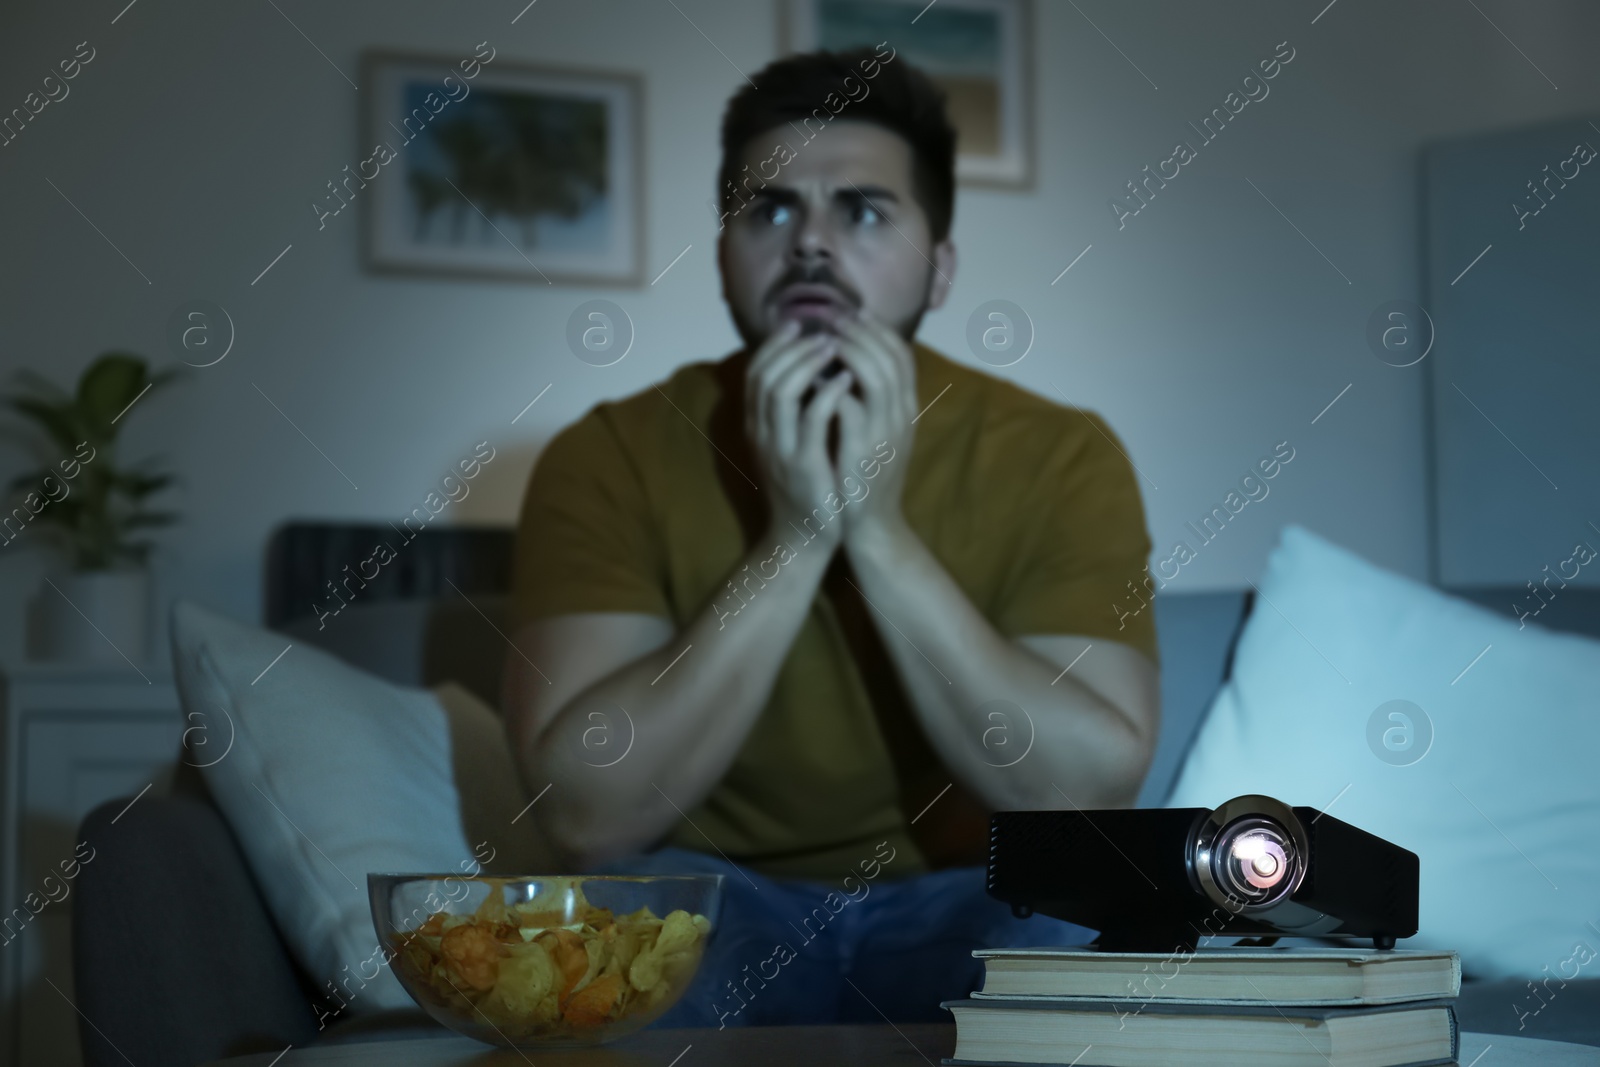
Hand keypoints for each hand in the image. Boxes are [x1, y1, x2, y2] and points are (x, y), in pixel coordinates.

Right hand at [744, 317, 855, 542]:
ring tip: (832, 346)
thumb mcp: (792, 446)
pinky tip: (846, 379)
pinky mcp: (803, 465)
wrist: (804, 539)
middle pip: (763, 374)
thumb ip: (792, 413)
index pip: (755, 372)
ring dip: (807, 362)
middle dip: (791, 346)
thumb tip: (806, 372)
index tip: (798, 323)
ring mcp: (780, 449)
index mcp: (759, 427)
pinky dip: (828, 393)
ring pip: (781, 390)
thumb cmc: (806, 489)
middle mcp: (762, 434)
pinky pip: (812, 420)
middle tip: (821, 330)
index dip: (775, 344)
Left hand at [833, 310, 915, 544]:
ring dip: (847, 351)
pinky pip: (849, 408)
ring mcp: (885, 434)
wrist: (871, 526)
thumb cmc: (867, 478)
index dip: (878, 329)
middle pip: (890, 356)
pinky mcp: (862, 452)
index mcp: (907, 410)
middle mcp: (901, 417)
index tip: (853, 312)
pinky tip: (811, 378)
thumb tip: (852, 365)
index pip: (902, 354)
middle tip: (832, 315)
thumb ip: (873, 401)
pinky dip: (831, 387)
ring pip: (874, 375)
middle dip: (860, 330)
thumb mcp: (879, 434)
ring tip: (823, 337)